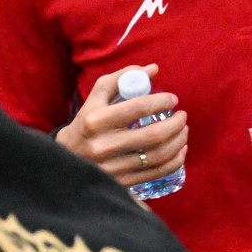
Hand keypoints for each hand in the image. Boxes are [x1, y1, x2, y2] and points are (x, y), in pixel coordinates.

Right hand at [55, 64, 188, 186]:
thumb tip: (153, 69)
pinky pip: (156, 172)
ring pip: (158, 156)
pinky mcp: (122, 182)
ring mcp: (113, 167)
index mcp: (96, 120)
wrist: (67, 158)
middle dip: (175, 124)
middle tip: (182, 116)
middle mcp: (104, 146)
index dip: (161, 101)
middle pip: (152, 135)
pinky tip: (180, 150)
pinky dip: (174, 161)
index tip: (172, 99)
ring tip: (183, 130)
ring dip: (178, 141)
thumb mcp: (96, 98)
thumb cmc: (86, 122)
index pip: (137, 108)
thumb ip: (121, 79)